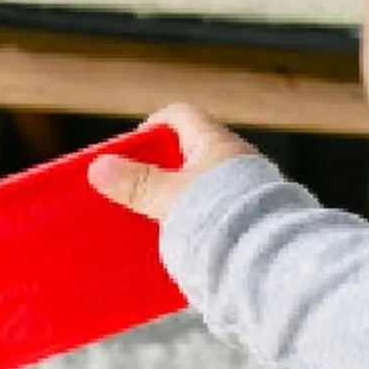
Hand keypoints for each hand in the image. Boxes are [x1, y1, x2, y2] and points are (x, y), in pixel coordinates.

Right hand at [88, 106, 255, 223]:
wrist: (269, 253)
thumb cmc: (219, 215)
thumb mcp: (170, 197)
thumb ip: (136, 183)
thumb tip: (99, 167)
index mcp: (215, 141)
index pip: (180, 115)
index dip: (152, 126)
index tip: (132, 150)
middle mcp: (236, 158)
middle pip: (192, 151)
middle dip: (165, 167)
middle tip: (139, 188)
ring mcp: (249, 187)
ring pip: (207, 182)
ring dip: (184, 195)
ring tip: (159, 216)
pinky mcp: (255, 215)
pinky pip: (221, 207)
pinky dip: (201, 216)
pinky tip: (188, 237)